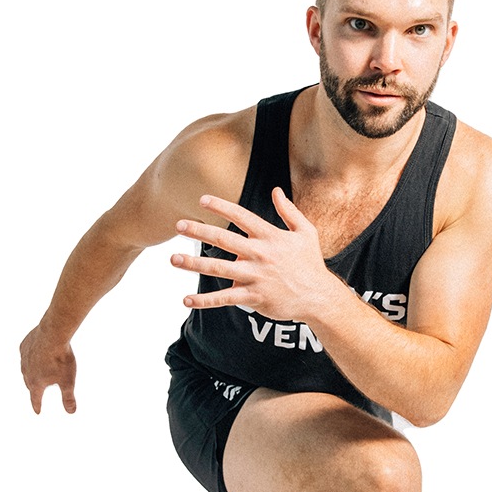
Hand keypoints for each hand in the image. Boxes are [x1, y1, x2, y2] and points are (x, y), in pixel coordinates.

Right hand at [19, 324, 76, 413]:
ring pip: (25, 369)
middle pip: (29, 384)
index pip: (35, 399)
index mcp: (36, 383)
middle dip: (33, 390)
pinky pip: (25, 355)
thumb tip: (71, 412)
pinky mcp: (24, 346)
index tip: (38, 412)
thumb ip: (68, 397)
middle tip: (36, 393)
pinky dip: (29, 358)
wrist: (52, 334)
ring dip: (30, 373)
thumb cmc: (61, 359)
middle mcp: (26, 372)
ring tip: (35, 374)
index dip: (37, 406)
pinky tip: (34, 356)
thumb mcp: (68, 381)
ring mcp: (24, 358)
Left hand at [170, 189, 349, 322]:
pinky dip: (205, 300)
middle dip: (199, 231)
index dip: (221, 207)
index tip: (202, 200)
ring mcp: (256, 276)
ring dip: (193, 264)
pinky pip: (225, 298)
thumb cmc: (310, 263)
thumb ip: (289, 211)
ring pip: (219, 269)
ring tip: (173, 259)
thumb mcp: (306, 232)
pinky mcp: (254, 297)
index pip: (242, 217)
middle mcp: (260, 254)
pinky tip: (186, 300)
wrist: (319, 297)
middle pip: (224, 240)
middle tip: (177, 225)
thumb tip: (276, 190)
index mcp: (270, 236)